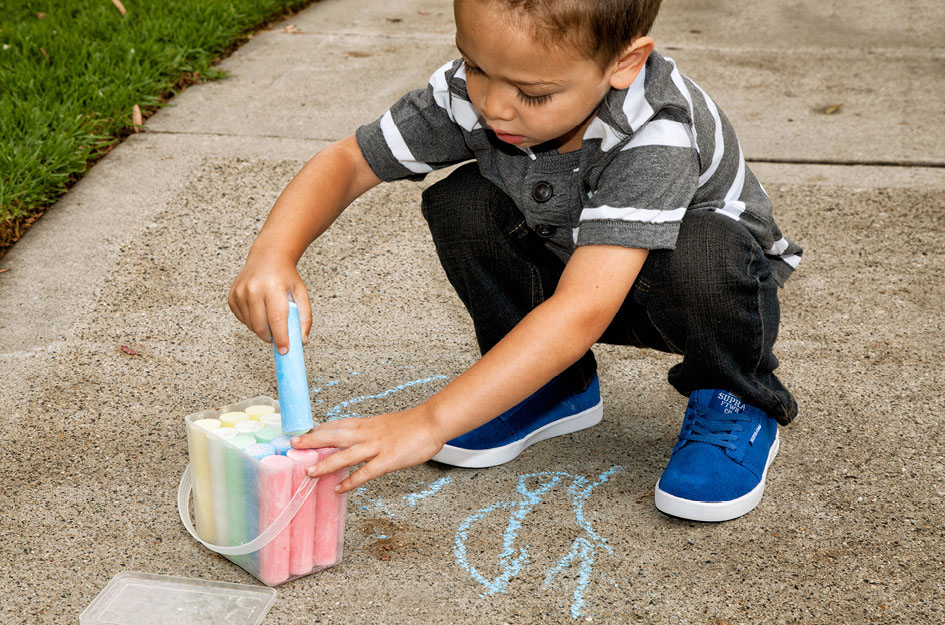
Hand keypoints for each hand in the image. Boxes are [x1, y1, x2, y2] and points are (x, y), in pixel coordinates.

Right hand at [228, 252, 311, 353]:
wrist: (267, 258)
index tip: (284, 350)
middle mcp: (253, 289)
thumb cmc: (285, 277)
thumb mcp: (301, 294)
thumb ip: (304, 317)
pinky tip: (260, 310)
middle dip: (271, 337)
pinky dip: (252, 321)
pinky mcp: (232, 297)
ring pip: (250, 325)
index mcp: (273, 287)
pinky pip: (242, 319)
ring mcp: (240, 293)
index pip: (276, 319)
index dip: (281, 338)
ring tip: (271, 317)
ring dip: (262, 329)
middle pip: (260, 326)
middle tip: (279, 336)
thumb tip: (302, 341)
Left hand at [290, 406, 446, 492]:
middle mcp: (367, 433)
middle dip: (312, 441)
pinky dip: (351, 481)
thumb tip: (359, 440)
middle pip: (334, 436)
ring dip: (325, 463)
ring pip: (345, 455)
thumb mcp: (386, 424)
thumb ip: (371, 432)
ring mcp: (377, 447)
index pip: (337, 425)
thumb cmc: (413, 424)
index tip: (302, 433)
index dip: (318, 430)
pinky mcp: (388, 460)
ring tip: (309, 473)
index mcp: (367, 424)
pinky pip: (365, 472)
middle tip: (292, 445)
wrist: (432, 422)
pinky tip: (339, 488)